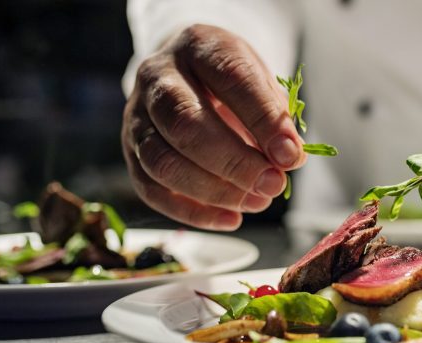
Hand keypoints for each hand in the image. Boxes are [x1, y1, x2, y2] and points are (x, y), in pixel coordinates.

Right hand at [121, 24, 304, 229]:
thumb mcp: (259, 81)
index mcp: (198, 46)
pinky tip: (231, 218)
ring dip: (214, 191)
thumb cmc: (230, 83)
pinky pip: (152, 190)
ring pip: (162, 162)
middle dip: (234, 162)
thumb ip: (274, 114)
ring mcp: (136, 116)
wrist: (187, 76)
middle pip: (185, 124)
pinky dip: (193, 212)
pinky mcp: (130, 152)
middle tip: (272, 185)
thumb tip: (288, 158)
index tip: (291, 155)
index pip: (229, 78)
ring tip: (257, 202)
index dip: (262, 119)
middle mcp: (158, 77)